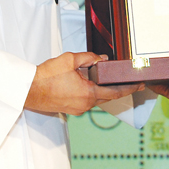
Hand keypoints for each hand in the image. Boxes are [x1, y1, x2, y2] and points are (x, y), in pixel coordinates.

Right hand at [25, 52, 143, 115]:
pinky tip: (87, 82)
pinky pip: (86, 100)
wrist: (28, 90)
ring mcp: (78, 109)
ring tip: (103, 77)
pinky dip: (90, 92)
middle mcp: (85, 105)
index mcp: (88, 93)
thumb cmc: (46, 76)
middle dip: (118, 89)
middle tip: (129, 82)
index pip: (115, 92)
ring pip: (96, 98)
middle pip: (107, 96)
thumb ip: (89, 58)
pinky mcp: (71, 109)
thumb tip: (102, 59)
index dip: (130, 89)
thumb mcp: (70, 60)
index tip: (140, 86)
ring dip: (101, 89)